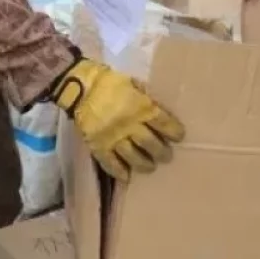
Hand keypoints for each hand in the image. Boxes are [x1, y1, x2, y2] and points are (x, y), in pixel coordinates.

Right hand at [53, 58, 184, 181]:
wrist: (80, 86)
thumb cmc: (110, 82)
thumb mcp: (133, 84)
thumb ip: (146, 98)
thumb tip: (159, 110)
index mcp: (140, 107)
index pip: (164, 123)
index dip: (174, 132)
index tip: (179, 137)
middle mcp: (130, 125)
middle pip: (151, 144)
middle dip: (162, 152)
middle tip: (166, 156)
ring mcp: (114, 138)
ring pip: (134, 157)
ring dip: (145, 164)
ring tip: (150, 166)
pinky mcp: (98, 146)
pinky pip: (111, 164)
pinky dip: (120, 172)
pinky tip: (127, 176)